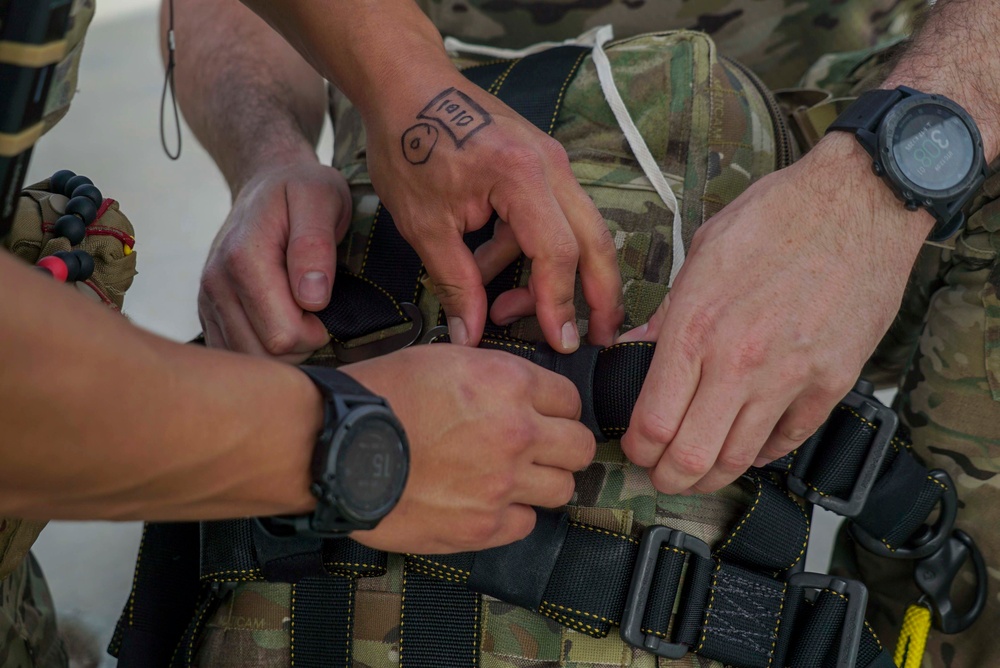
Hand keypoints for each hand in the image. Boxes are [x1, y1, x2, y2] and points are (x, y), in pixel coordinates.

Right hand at [199, 161, 351, 360]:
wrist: (268, 182)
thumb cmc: (303, 190)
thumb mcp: (321, 199)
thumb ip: (315, 245)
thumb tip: (312, 298)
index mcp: (243, 258)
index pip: (282, 335)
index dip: (315, 332)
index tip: (325, 306)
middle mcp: (216, 281)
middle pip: (263, 354)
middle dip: (299, 344)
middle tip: (314, 312)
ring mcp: (208, 298)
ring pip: (247, 358)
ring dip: (281, 349)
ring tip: (297, 314)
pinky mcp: (207, 309)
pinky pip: (232, 353)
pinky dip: (260, 347)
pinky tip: (277, 322)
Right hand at [343, 344, 595, 552]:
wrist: (334, 444)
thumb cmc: (377, 396)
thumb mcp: (442, 359)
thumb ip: (492, 376)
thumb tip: (518, 392)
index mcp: (508, 383)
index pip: (570, 399)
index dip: (556, 408)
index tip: (543, 417)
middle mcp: (516, 432)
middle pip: (580, 448)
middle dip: (563, 447)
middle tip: (540, 450)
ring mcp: (502, 484)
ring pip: (562, 489)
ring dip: (542, 483)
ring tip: (510, 479)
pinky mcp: (481, 527)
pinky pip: (526, 525)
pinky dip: (512, 516)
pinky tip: (485, 503)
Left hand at [362, 71, 623, 349]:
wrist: (406, 84)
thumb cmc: (409, 140)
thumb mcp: (424, 224)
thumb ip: (454, 282)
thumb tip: (470, 334)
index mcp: (522, 176)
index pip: (557, 253)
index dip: (560, 304)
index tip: (562, 342)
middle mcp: (551, 166)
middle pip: (594, 241)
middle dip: (600, 295)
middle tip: (598, 337)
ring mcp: (551, 162)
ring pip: (576, 231)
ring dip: (555, 276)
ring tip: (510, 310)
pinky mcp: (540, 165)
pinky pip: (551, 217)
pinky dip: (531, 250)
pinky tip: (492, 269)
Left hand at [618, 133, 932, 494]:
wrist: (857, 202)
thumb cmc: (777, 217)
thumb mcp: (701, 255)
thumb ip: (666, 314)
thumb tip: (635, 348)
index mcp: (695, 328)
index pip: (652, 421)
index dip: (636, 449)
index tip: (635, 449)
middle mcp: (738, 361)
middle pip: (690, 457)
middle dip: (667, 478)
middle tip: (661, 475)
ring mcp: (788, 377)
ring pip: (738, 459)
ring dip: (711, 477)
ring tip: (698, 473)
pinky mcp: (831, 383)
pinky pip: (788, 439)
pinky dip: (762, 452)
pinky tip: (748, 446)